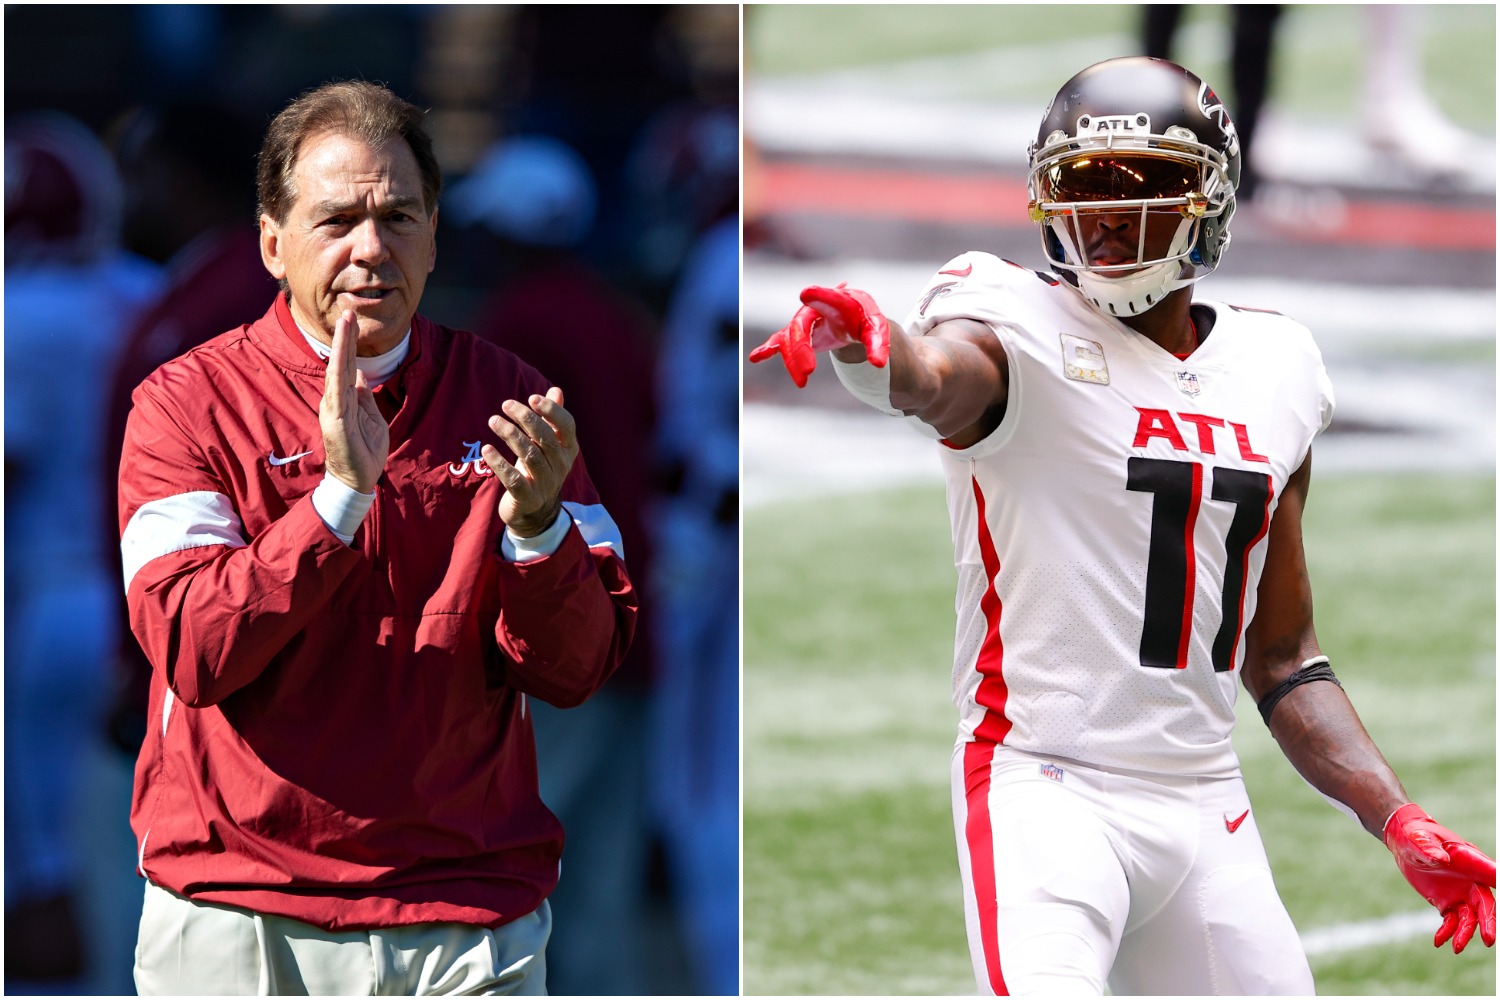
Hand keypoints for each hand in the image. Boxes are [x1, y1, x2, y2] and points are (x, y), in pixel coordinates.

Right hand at [320, 309, 388, 492]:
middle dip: (344, 337)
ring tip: (345, 323)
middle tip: (348, 312)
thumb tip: (361, 374)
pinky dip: (339, 373)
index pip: (347, 365)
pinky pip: (337, 393)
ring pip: (337, 372)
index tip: (352, 321)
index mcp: (346, 399)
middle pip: (340, 363)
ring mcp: (334, 409)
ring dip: (341, 347)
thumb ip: (365, 396)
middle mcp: (336, 400)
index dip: (349, 344)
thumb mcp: (371, 417)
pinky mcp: (336, 421)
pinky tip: (341, 357)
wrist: (358, 479)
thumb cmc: (364, 450)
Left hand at [482, 386, 578, 536]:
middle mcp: (560, 466)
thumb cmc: (539, 469)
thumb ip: (551, 418)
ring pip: (529, 455)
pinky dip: (500, 463)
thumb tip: (556, 390)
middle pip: (545, 438)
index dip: (551, 411)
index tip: (532, 398)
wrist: (535, 512)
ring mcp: (545, 483)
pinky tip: (487, 449)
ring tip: (493, 420)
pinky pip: (513, 479)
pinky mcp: (527, 497)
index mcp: (568, 449)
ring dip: (510, 435)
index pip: (566, 426)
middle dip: (525, 418)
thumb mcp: (548, 445)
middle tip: (505, 404)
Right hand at [748, 283, 889, 387]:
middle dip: (800, 348)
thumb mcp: (877, 331)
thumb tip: (878, 365)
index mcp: (838, 301)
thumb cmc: (864, 320)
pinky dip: (768, 348)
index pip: (829, 298)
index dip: (818, 296)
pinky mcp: (796, 333)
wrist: (851, 316)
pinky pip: (779, 340)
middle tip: (809, 373)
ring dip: (791, 360)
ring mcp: (802, 320)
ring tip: (802, 383)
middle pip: (800, 325)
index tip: (805, 293)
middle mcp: (815, 308)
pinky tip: (756, 358)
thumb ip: (879, 345)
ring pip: (789, 337)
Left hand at [1384, 803, 1496, 951]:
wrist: (1404, 841)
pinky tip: (1438, 941)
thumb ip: (1428, 848)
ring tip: (1456, 948)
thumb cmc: (1416, 835)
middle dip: (1488, 922)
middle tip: (1488, 941)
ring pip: (1470, 917)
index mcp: (1470, 860)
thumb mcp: (1418, 839)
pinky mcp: (1447, 902)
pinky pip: (1451, 921)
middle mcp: (1471, 880)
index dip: (1499, 881)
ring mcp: (1460, 893)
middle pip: (1485, 904)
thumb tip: (1441, 859)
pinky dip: (1447, 932)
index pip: (1491, 873)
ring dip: (1465, 933)